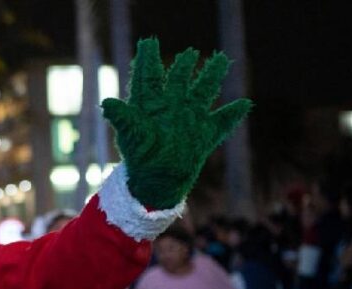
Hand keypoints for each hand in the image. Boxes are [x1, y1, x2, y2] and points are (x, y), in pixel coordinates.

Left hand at [101, 38, 252, 209]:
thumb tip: (107, 103)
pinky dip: (233, 114)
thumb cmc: (140, 159)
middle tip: (190, 52)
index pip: (149, 77)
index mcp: (151, 106)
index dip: (148, 60)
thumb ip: (123, 118)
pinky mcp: (204, 136)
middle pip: (179, 81)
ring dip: (212, 77)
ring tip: (221, 60)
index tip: (148, 43)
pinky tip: (244, 104)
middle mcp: (171, 109)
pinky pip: (222, 122)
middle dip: (184, 66)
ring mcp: (189, 121)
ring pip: (203, 93)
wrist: (155, 183)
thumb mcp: (131, 136)